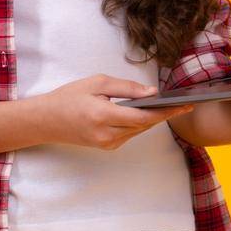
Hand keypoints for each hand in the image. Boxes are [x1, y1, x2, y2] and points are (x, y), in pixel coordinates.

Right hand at [32, 72, 194, 150]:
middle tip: (184, 105)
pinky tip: (148, 114)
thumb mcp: (97, 83)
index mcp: (103, 116)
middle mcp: (106, 134)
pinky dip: (139, 124)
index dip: (165, 112)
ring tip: (171, 107)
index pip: (142, 117)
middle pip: (144, 126)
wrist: (46, 121)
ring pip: (138, 131)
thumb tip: (152, 93)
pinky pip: (130, 134)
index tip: (183, 106)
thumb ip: (126, 88)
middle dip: (164, 115)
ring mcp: (107, 144)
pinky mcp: (107, 147)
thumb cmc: (69, 97)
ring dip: (153, 119)